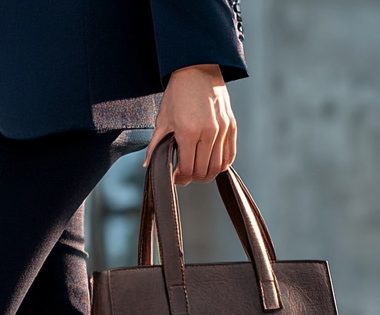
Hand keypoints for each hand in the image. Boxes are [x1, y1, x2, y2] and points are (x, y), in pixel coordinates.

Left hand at [144, 64, 236, 185]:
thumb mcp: (162, 120)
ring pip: (218, 166)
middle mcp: (208, 132)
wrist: (197, 70)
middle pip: (204, 171)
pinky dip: (221, 164)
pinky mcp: (231, 125)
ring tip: (198, 170)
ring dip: (207, 173)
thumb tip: (148, 165)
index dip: (181, 179)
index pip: (188, 169)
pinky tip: (211, 162)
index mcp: (188, 132)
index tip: (176, 177)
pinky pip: (230, 155)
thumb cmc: (178, 93)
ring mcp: (222, 129)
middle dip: (193, 178)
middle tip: (185, 175)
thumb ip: (155, 146)